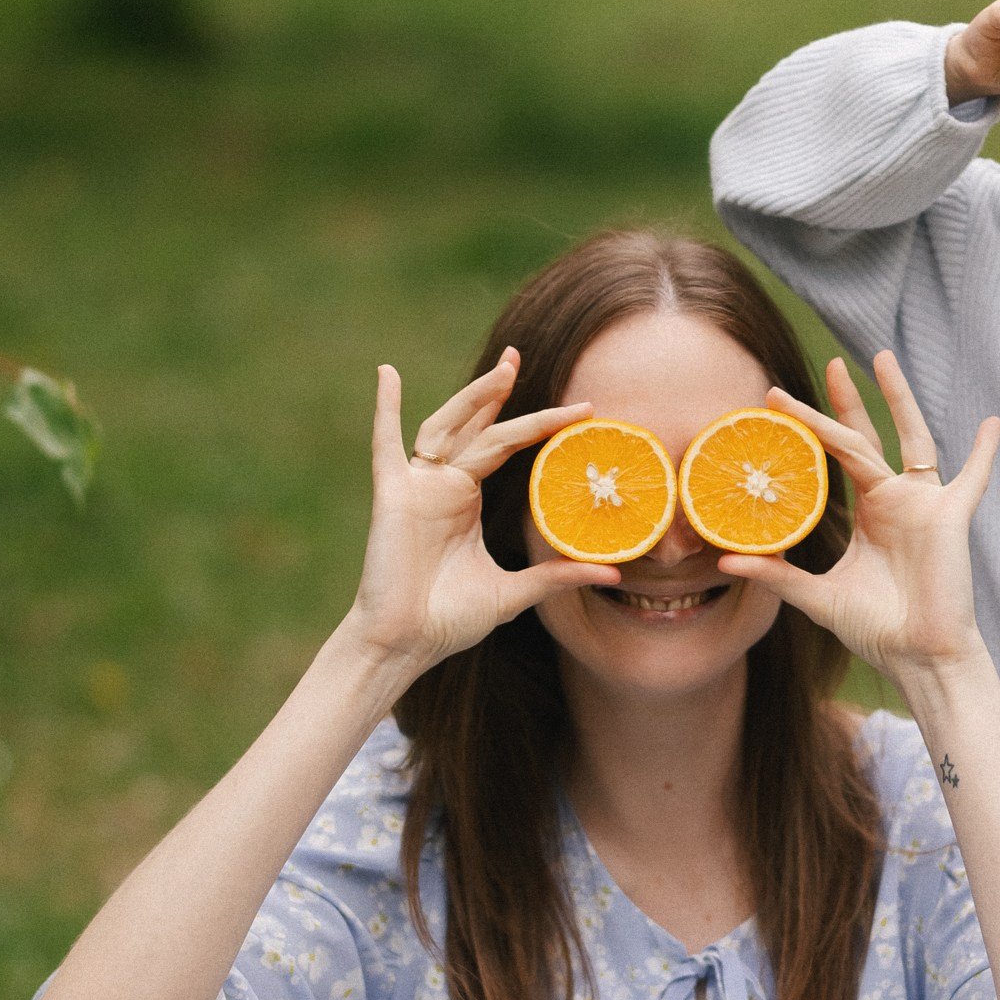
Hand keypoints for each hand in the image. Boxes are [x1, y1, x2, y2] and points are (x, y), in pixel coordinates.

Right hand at [346, 353, 616, 675]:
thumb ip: (558, 575)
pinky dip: (386, 409)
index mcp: (466, 500)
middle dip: (497, 391)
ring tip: (504, 368)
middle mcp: (443, 485)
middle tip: (519, 355)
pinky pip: (387, 444)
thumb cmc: (449, 619)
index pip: (505, 447)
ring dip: (472, 396)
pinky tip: (388, 375)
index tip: (579, 409)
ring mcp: (418, 486)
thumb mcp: (515, 592)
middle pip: (477, 426)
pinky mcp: (394, 495)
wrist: (405, 644)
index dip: (538, 425)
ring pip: (447, 427)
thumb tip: (613, 574)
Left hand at [715, 353, 999, 683]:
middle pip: (868, 437)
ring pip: (911, 438)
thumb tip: (723, 561)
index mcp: (869, 512)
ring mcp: (924, 504)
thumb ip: (776, 574)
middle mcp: (895, 499)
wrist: (917, 656)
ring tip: (882, 359)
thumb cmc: (875, 628)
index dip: (811, 428)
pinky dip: (985, 454)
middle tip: (830, 363)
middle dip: (848, 401)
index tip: (778, 400)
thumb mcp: (815, 596)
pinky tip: (992, 424)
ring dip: (900, 398)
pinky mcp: (950, 517)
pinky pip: (973, 479)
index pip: (837, 457)